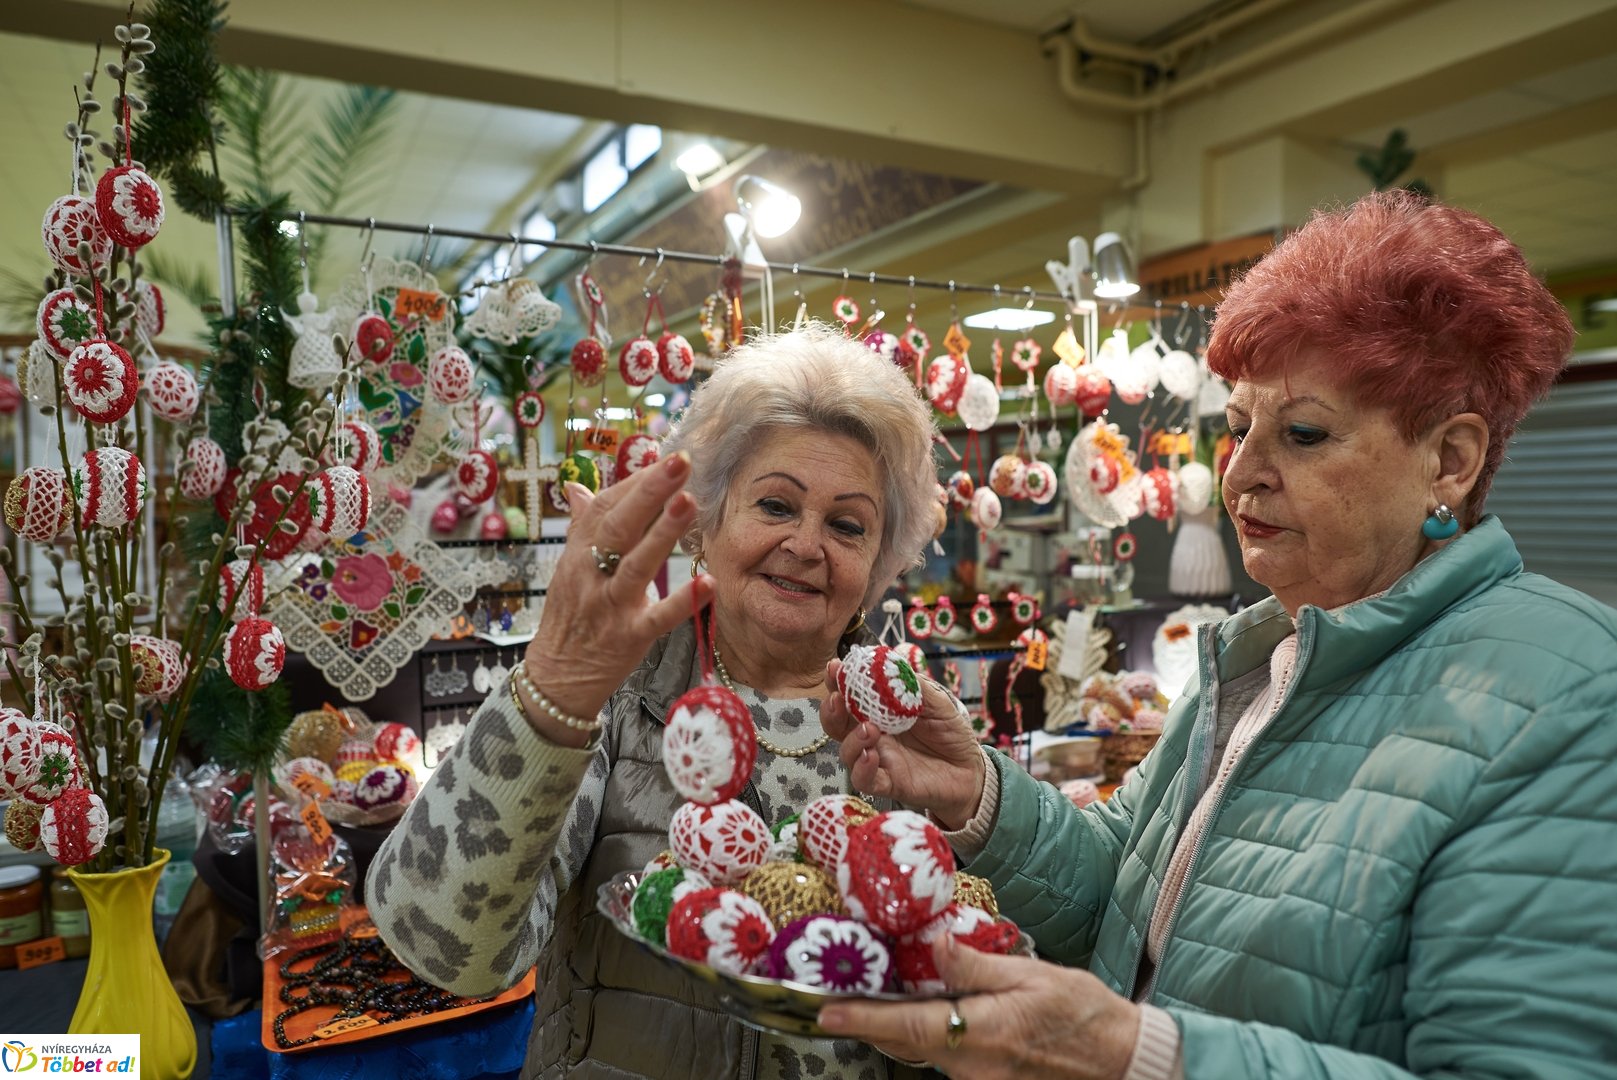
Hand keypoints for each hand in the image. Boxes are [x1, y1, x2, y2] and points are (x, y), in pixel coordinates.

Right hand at [522, 452, 713, 743]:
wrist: (556, 677)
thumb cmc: (569, 617)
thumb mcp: (568, 568)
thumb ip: (580, 527)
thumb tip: (579, 487)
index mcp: (579, 553)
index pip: (605, 507)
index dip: (635, 481)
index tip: (664, 456)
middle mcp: (592, 574)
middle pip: (618, 526)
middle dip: (649, 491)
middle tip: (680, 462)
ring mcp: (610, 605)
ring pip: (636, 564)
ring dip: (663, 533)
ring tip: (689, 502)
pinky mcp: (630, 636)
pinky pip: (658, 618)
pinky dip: (682, 601)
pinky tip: (708, 582)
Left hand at [818, 936, 1139, 1079]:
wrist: (1122, 1061)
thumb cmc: (1084, 1016)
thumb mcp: (1032, 976)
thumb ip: (977, 965)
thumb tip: (936, 945)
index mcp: (982, 1035)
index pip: (907, 1026)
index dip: (863, 1018)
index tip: (827, 1011)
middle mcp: (972, 1067)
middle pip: (905, 1042)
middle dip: (871, 1021)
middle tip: (840, 996)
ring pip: (924, 1051)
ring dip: (898, 1026)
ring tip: (877, 995)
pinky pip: (947, 1057)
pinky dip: (929, 1034)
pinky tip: (930, 1011)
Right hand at [822, 660, 985, 828]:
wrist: (970, 768)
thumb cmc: (950, 732)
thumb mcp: (938, 701)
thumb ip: (914, 686)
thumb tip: (892, 666)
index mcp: (881, 711)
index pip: (850, 695)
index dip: (838, 681)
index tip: (835, 668)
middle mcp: (874, 734)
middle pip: (838, 723)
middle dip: (831, 709)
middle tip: (837, 698)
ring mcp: (879, 759)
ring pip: (847, 752)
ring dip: (851, 739)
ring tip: (869, 729)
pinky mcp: (889, 784)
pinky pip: (865, 780)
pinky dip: (862, 769)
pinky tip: (871, 757)